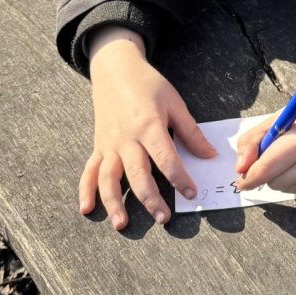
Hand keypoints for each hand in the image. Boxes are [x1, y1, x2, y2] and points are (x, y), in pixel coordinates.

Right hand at [80, 28, 216, 231]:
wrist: (115, 70)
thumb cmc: (148, 85)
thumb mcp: (174, 103)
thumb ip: (190, 131)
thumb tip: (210, 155)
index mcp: (149, 126)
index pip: (166, 158)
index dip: (180, 178)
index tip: (192, 194)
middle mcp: (126, 139)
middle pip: (137, 174)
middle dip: (150, 199)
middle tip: (163, 218)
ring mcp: (109, 145)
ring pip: (109, 178)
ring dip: (114, 203)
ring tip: (122, 224)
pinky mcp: (98, 147)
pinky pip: (89, 171)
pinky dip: (85, 190)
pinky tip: (86, 209)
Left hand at [234, 84, 295, 195]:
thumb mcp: (273, 121)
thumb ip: (250, 143)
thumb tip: (240, 169)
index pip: (265, 170)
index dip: (248, 178)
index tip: (240, 181)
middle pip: (274, 183)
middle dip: (267, 174)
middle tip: (274, 156)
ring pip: (286, 190)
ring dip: (281, 178)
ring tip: (291, 159)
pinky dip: (295, 182)